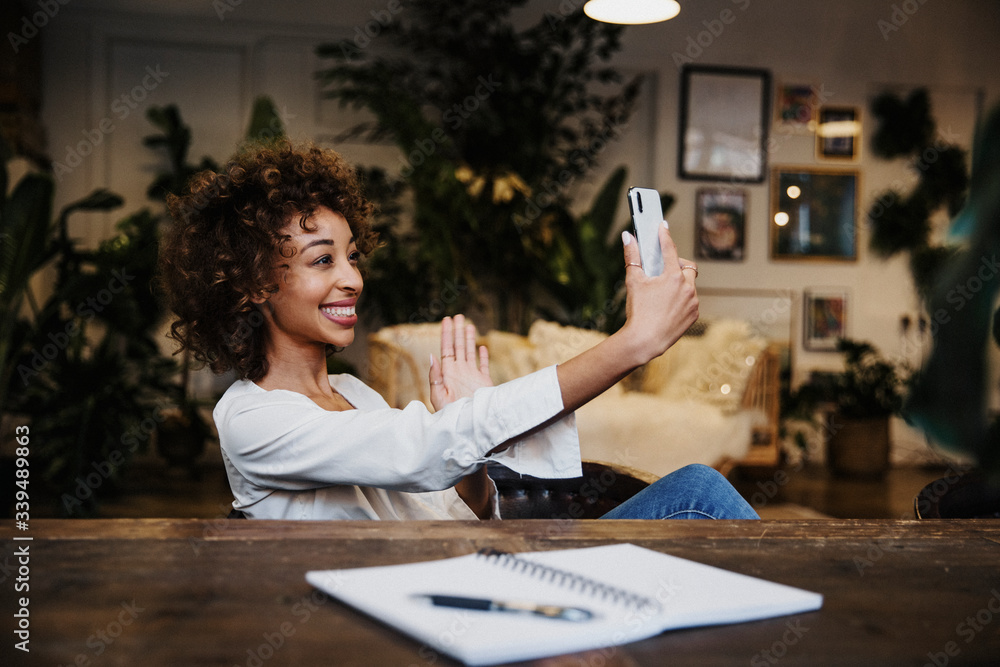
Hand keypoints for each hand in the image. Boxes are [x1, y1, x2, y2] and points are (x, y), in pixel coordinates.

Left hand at [429, 314, 492, 410]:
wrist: (468, 428)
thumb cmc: (450, 415)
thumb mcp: (438, 396)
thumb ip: (435, 377)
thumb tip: (431, 356)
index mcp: (448, 373)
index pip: (446, 348)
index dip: (446, 334)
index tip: (446, 320)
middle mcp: (459, 372)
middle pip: (458, 346)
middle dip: (457, 331)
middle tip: (458, 316)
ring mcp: (471, 376)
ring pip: (470, 353)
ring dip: (469, 339)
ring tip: (468, 325)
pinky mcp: (484, 383)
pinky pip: (483, 366)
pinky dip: (483, 356)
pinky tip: (482, 348)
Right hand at [620, 221, 698, 362]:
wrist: (645, 341)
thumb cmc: (638, 312)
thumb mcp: (633, 282)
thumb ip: (632, 257)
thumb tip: (627, 237)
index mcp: (672, 276)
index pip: (669, 249)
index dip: (664, 236)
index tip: (662, 227)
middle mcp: (687, 287)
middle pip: (687, 266)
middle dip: (676, 264)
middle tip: (663, 269)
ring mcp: (693, 301)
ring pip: (689, 284)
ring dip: (679, 283)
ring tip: (663, 292)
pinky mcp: (694, 314)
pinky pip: (691, 300)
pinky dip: (681, 299)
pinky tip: (667, 307)